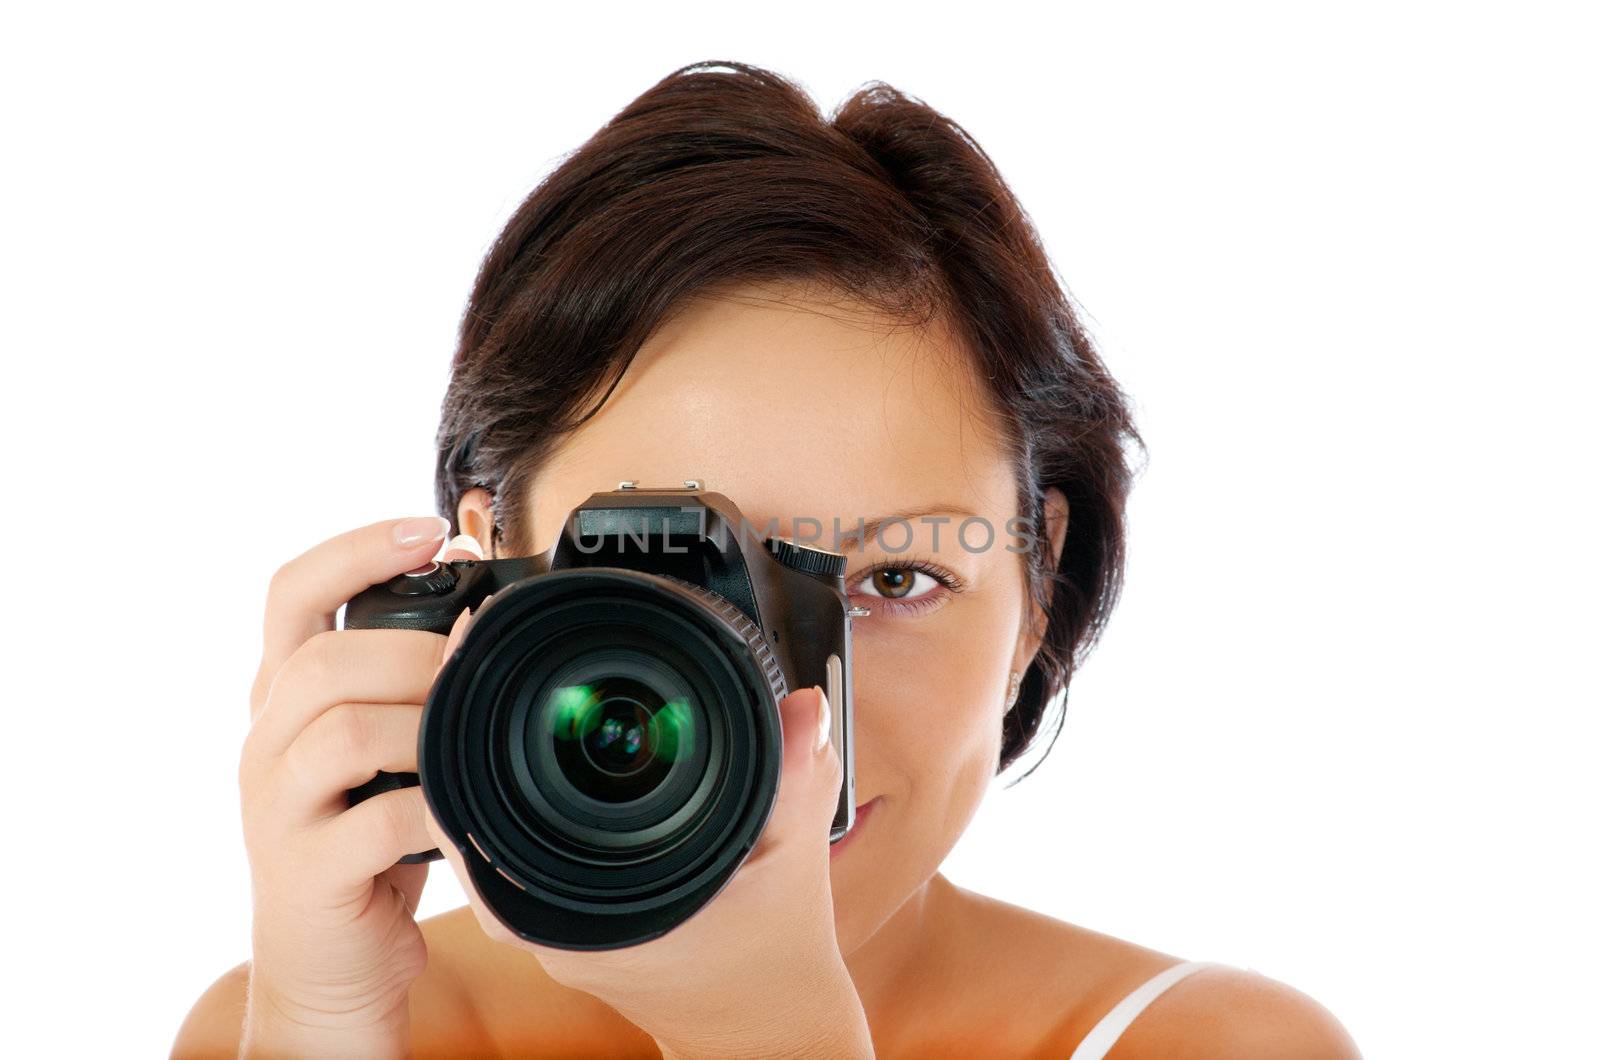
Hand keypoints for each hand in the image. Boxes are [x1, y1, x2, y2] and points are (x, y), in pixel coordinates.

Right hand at [237, 516, 475, 1057]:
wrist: (330, 963)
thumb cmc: (372, 839)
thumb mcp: (385, 748)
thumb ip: (411, 683)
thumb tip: (483, 609)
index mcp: (283, 696)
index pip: (290, 593)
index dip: (356, 549)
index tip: (431, 527)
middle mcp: (266, 741)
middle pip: (322, 660)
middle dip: (413, 654)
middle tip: (473, 668)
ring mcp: (275, 809)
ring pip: (342, 731)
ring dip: (426, 726)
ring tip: (471, 742)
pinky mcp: (304, 874)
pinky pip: (373, 824)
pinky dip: (435, 810)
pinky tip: (466, 812)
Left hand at [432, 663, 873, 1058]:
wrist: (768, 1026)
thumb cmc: (775, 959)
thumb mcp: (793, 859)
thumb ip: (795, 778)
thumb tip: (802, 705)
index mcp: (585, 914)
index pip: (481, 816)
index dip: (465, 732)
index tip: (465, 658)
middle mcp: (552, 923)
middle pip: (473, 810)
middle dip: (474, 724)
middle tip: (473, 645)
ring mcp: (554, 922)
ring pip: (491, 824)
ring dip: (493, 755)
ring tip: (494, 676)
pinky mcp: (568, 914)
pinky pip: (523, 839)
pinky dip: (526, 787)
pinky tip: (538, 737)